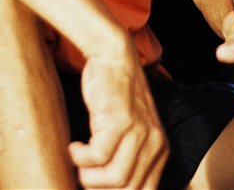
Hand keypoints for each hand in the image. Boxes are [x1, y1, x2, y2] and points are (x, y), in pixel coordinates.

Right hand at [68, 45, 167, 188]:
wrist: (113, 57)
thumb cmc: (115, 96)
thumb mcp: (131, 131)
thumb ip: (129, 157)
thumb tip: (107, 187)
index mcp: (159, 150)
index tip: (93, 187)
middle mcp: (154, 144)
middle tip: (82, 176)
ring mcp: (138, 132)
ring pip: (116, 179)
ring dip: (88, 178)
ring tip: (78, 162)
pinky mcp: (119, 120)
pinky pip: (97, 156)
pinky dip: (80, 158)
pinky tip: (74, 146)